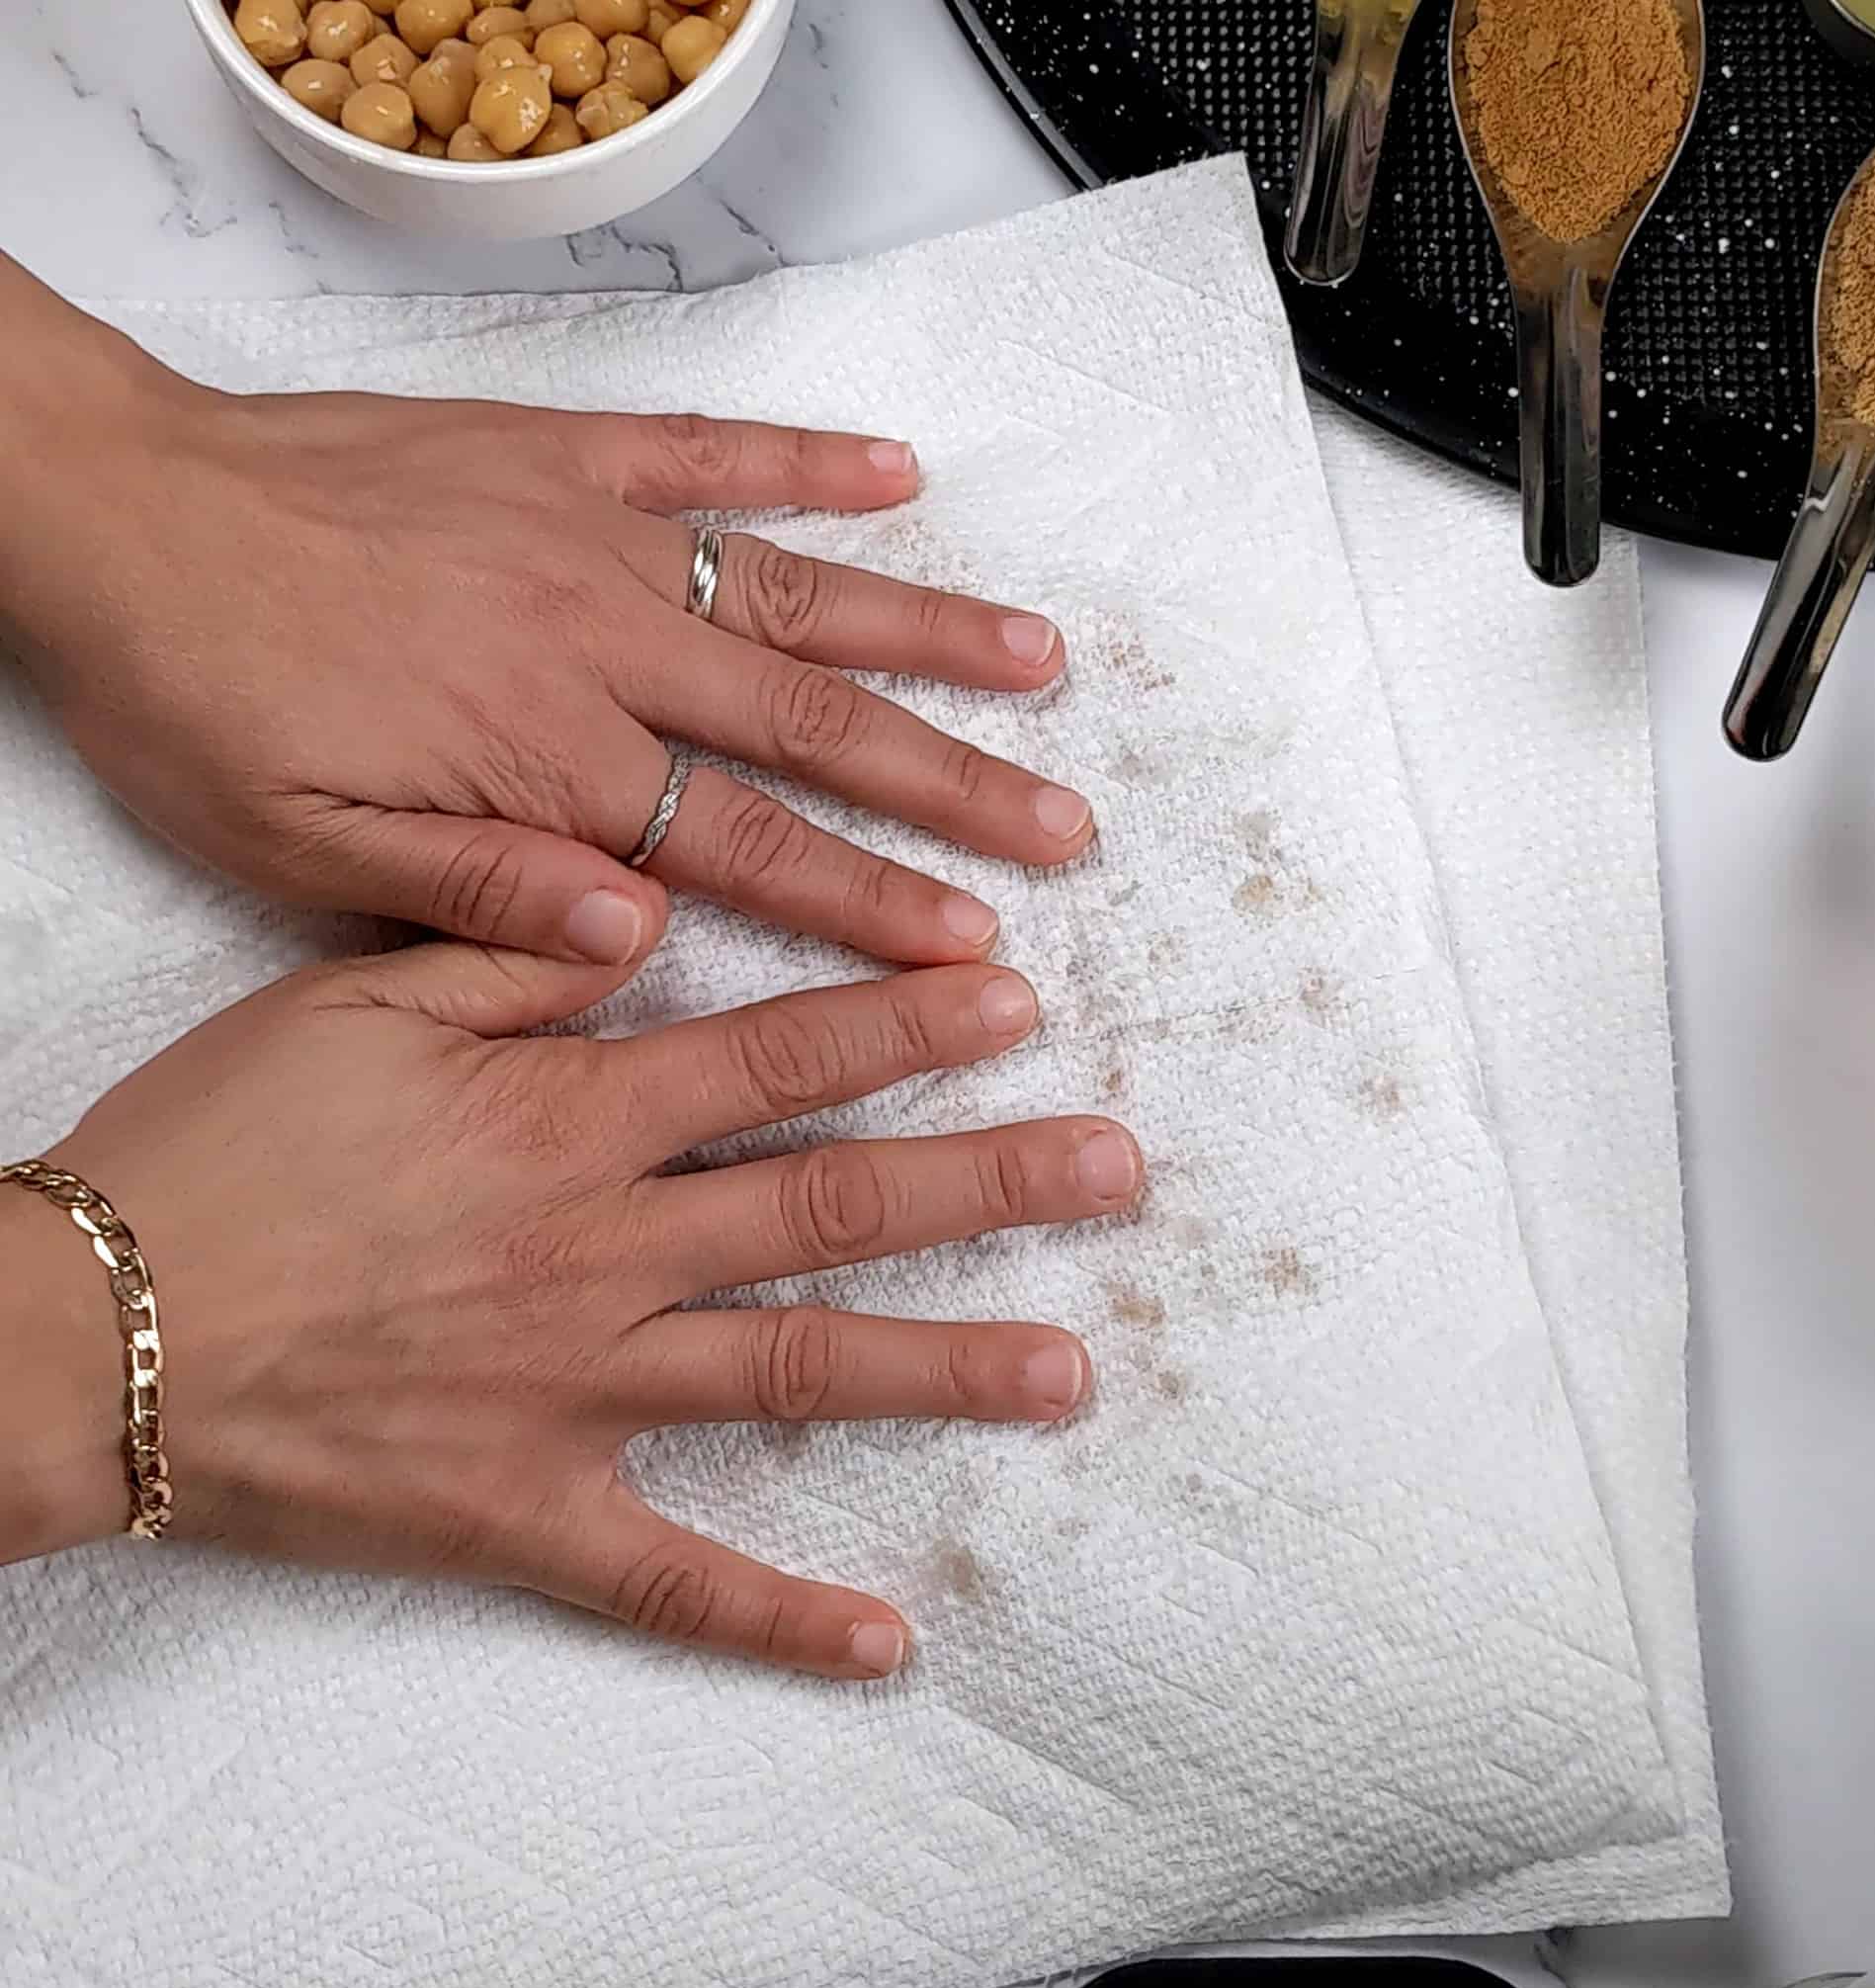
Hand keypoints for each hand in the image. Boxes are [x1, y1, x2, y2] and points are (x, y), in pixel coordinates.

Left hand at [0, 259, 1092, 967]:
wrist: (110, 506)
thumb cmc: (193, 692)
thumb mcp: (297, 845)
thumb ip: (479, 897)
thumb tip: (642, 944)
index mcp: (547, 760)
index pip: (749, 852)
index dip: (874, 905)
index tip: (977, 944)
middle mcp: (600, 646)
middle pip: (813, 728)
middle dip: (951, 785)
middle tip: (1062, 825)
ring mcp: (588, 539)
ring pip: (792, 594)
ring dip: (926, 632)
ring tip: (1042, 662)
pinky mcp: (557, 455)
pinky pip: (702, 453)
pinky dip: (802, 461)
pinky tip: (897, 471)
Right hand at [11, 941, 1140, 1678]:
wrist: (81, 1328)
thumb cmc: (213, 1148)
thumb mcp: (348, 997)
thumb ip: (510, 951)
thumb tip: (648, 918)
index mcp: (568, 1119)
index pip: (781, 1060)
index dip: (907, 1028)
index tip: (1017, 1006)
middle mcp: (604, 1250)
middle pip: (835, 1206)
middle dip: (990, 1181)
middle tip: (1117, 1170)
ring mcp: (578, 1393)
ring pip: (797, 1372)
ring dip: (945, 1369)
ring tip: (1073, 1370)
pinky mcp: (526, 1513)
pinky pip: (671, 1580)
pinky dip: (778, 1616)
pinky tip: (889, 1639)